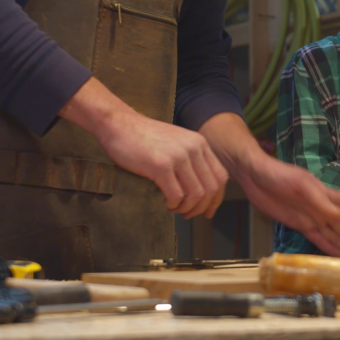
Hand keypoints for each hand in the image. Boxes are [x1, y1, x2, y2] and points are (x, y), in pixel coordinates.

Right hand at [60, 77, 228, 217]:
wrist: (119, 123)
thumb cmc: (145, 136)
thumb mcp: (178, 141)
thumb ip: (192, 158)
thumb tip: (202, 187)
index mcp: (200, 143)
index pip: (220, 177)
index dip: (216, 198)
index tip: (208, 211)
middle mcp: (193, 148)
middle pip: (211, 189)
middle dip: (201, 208)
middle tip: (188, 215)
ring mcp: (178, 156)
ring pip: (196, 195)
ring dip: (186, 209)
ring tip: (174, 208)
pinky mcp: (161, 165)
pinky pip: (176, 196)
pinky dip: (173, 205)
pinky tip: (165, 203)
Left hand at [236, 152, 339, 259]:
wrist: (255, 175)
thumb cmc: (279, 174)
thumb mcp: (300, 184)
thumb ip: (319, 199)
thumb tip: (339, 215)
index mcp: (325, 193)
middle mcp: (321, 207)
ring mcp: (310, 217)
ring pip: (333, 234)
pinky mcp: (298, 225)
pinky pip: (317, 238)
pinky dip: (328, 248)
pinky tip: (338, 256)